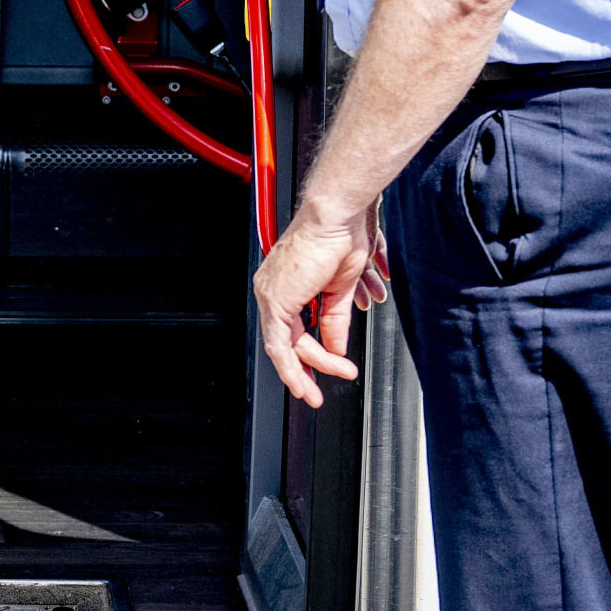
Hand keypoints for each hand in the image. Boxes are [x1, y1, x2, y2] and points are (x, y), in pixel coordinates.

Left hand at [253, 198, 385, 407]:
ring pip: (283, 347)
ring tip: (339, 375)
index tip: (329, 368)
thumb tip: (337, 349)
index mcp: (284, 284)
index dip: (309, 355)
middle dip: (305, 370)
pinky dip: (297, 363)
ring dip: (310, 368)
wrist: (338, 218)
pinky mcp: (275, 300)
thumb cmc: (341, 237)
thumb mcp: (340, 290)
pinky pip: (281, 343)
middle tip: (317, 392)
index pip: (290, 331)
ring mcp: (270, 294)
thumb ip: (335, 321)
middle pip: (284, 342)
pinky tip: (315, 373)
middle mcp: (271, 289)